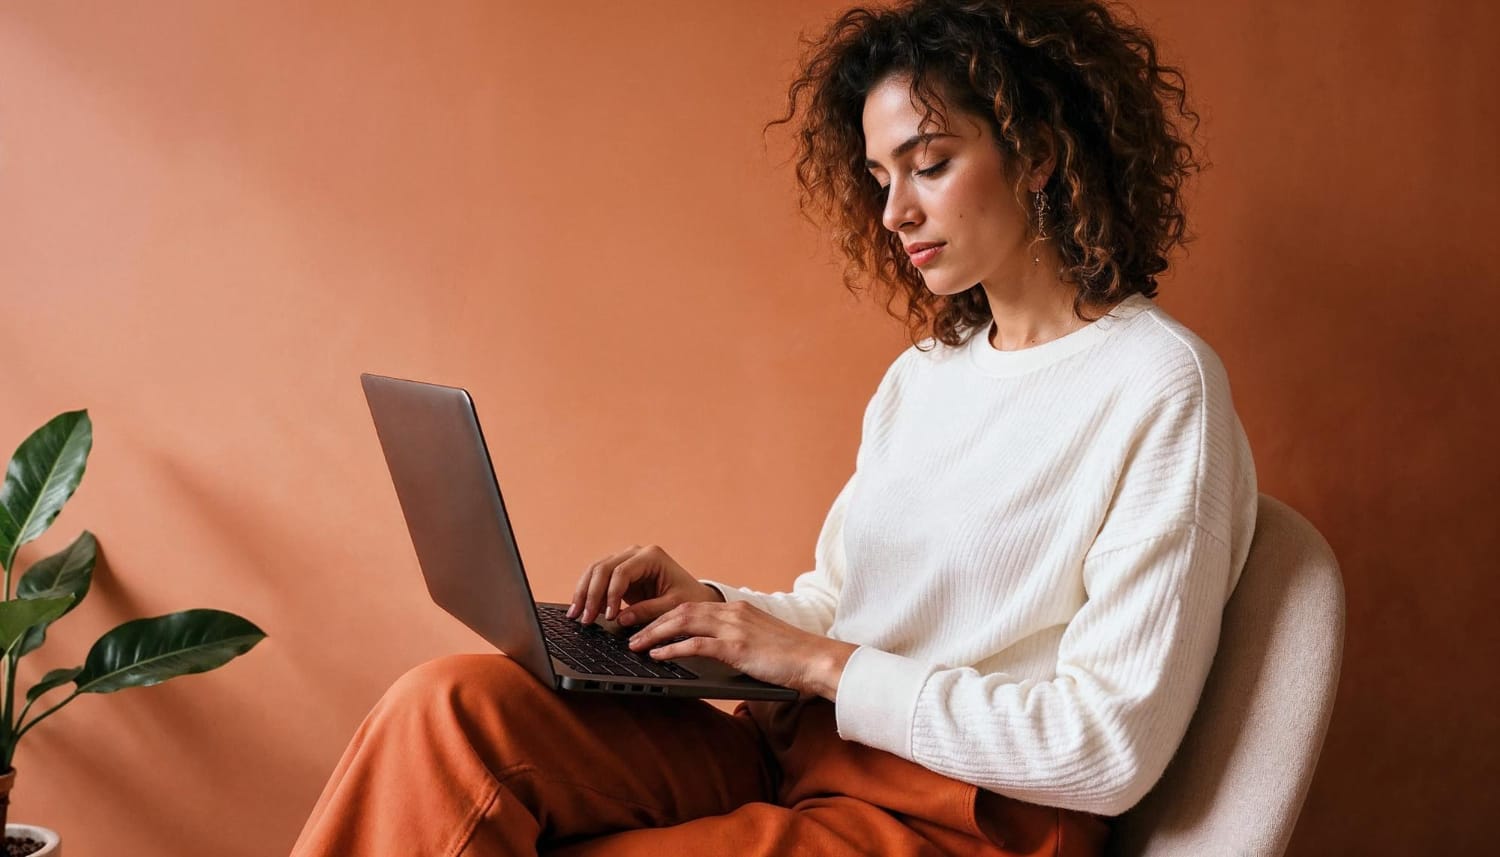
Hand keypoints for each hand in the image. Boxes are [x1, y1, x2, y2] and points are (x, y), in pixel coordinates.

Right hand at [568, 544, 722, 625]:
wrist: (693, 594)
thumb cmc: (688, 597)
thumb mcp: (673, 606)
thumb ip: (647, 611)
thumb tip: (620, 619)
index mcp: (652, 556)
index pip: (621, 572)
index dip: (610, 594)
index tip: (608, 617)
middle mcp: (636, 553)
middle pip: (602, 568)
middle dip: (590, 594)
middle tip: (584, 619)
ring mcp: (625, 559)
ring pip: (595, 571)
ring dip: (583, 592)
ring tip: (576, 615)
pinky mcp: (619, 571)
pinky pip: (597, 578)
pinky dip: (587, 593)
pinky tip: (582, 609)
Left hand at [627, 601, 856, 699]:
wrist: (818, 660)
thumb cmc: (793, 659)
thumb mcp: (760, 644)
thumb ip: (736, 643)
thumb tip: (712, 655)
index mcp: (737, 610)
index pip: (692, 606)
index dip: (665, 615)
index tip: (646, 624)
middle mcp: (733, 613)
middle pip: (681, 610)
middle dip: (651, 620)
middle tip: (629, 631)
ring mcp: (735, 628)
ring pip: (683, 622)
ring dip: (654, 633)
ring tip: (635, 644)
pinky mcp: (737, 647)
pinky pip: (696, 644)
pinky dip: (672, 648)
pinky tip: (657, 655)